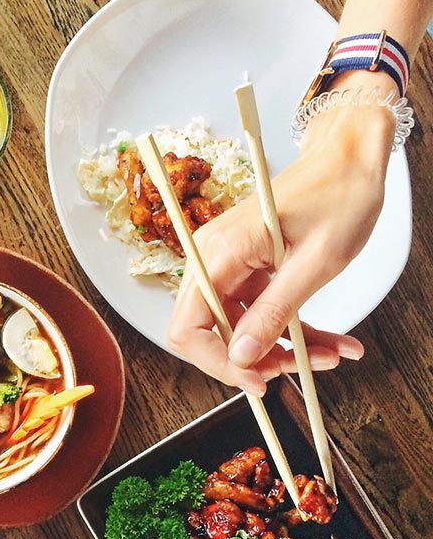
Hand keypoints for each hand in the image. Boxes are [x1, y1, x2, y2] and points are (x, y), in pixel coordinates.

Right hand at [168, 96, 395, 395]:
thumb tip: (243, 358)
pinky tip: (329, 340)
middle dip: (255, 360)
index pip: (188, 328)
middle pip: (211, 333)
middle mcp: (214, 258)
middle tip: (299, 369)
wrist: (351, 158)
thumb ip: (275, 312)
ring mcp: (229, 263)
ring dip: (282, 350)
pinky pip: (259, 312)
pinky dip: (292, 331)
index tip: (257, 379)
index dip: (217, 363)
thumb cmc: (339, 195)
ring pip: (241, 328)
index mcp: (221, 252)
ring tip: (330, 353)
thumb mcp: (315, 263)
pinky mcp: (247, 268)